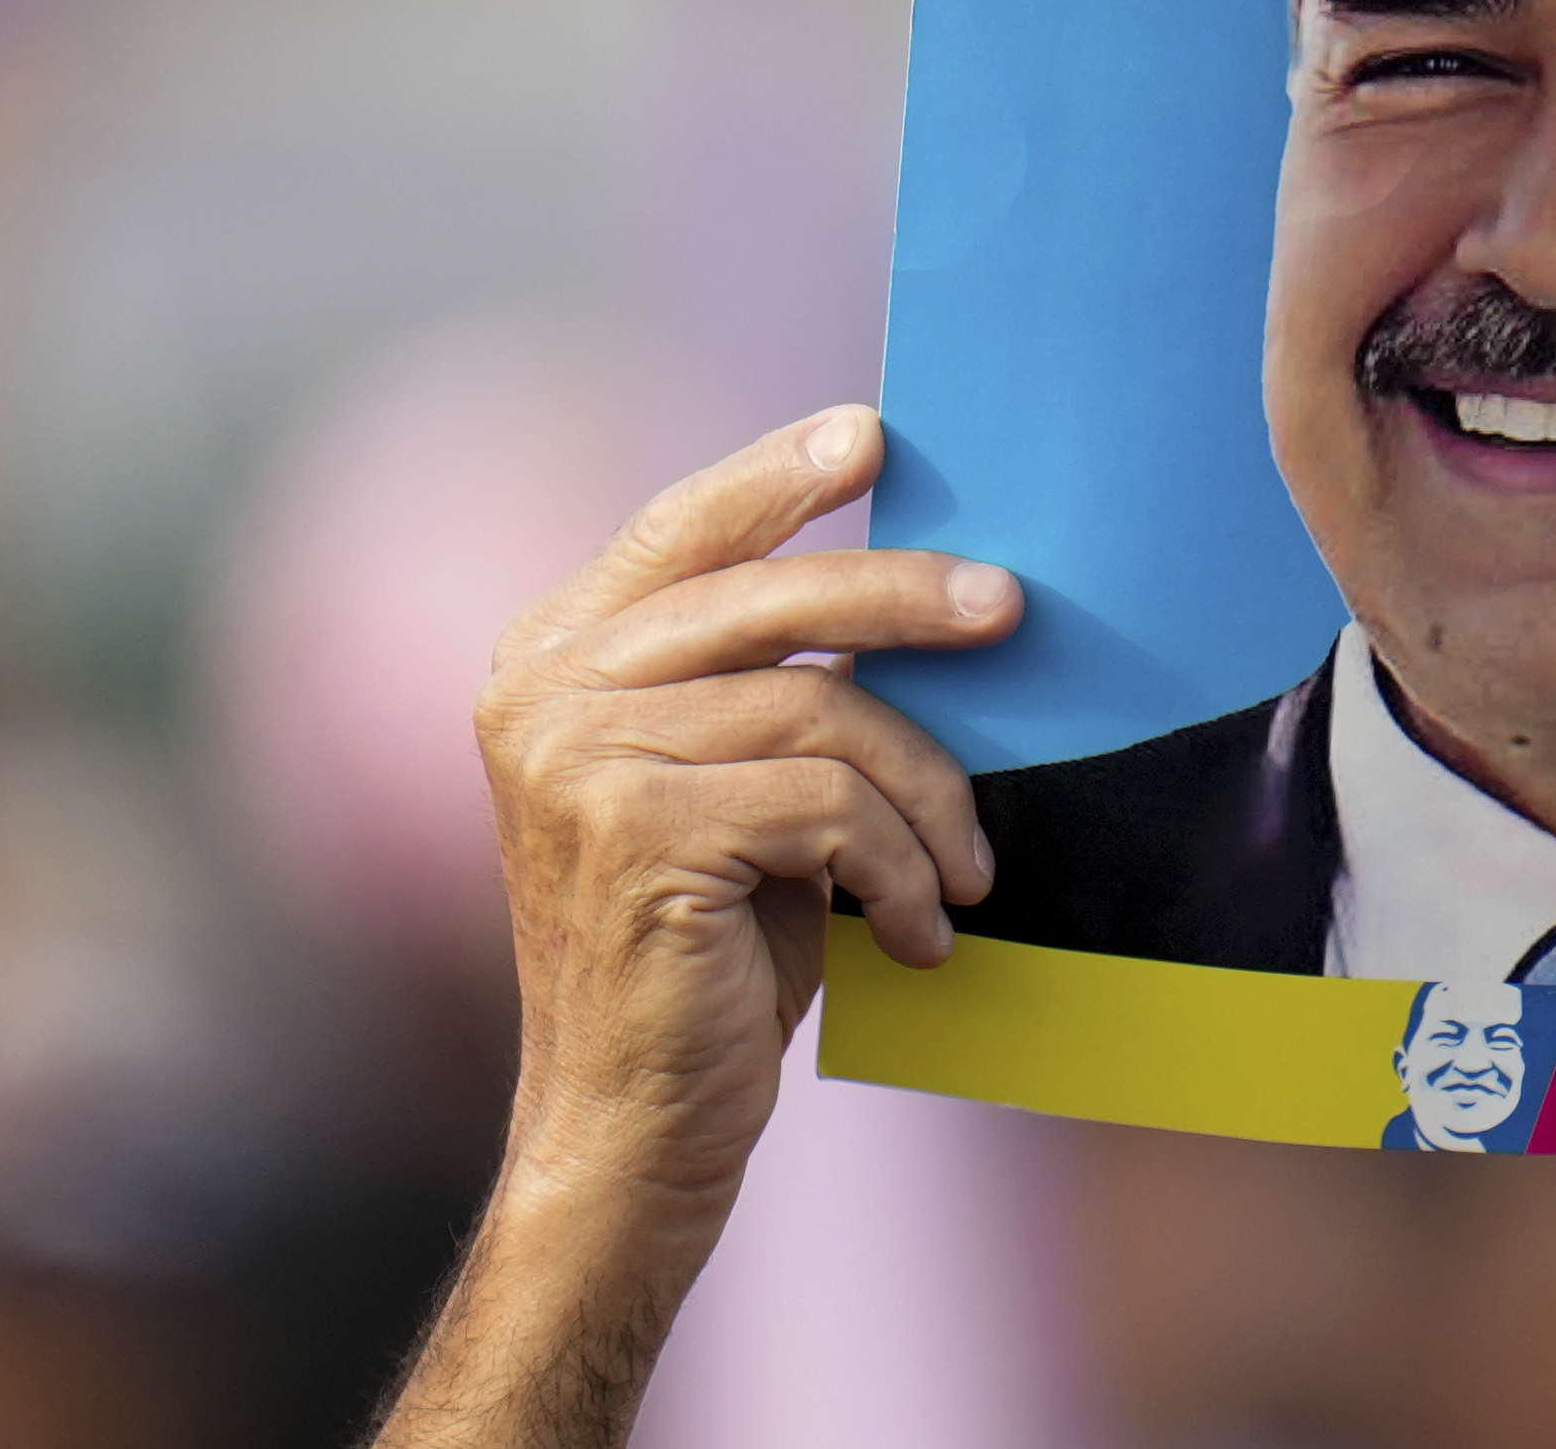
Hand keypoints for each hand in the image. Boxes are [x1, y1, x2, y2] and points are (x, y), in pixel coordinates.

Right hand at [472, 405, 1019, 1216]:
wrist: (634, 1123)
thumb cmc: (707, 951)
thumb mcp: (730, 785)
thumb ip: (766, 681)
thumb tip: (922, 581)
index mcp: (550, 657)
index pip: (680, 530)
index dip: (779, 475)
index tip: (876, 433)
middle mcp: (542, 692)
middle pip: (771, 598)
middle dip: (909, 599)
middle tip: (1013, 611)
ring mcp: (576, 760)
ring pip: (822, 711)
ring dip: (927, 796)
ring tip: (967, 870)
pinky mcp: (637, 832)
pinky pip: (828, 806)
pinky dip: (901, 869)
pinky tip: (918, 932)